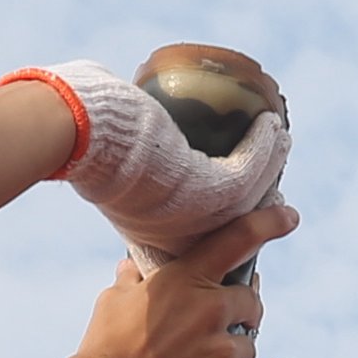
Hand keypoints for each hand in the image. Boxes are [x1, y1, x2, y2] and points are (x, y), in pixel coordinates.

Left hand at [26, 53, 289, 260]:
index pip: (203, 236)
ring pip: (248, 192)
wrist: (79, 133)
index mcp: (152, 236)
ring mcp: (192, 219)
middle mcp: (176, 236)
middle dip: (262, 195)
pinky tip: (271, 126)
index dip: (233, 215)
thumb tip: (134, 121)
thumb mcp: (111, 155)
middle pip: (235, 221)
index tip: (252, 194)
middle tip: (275, 168)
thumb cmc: (85, 137)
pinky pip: (248, 171)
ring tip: (278, 136)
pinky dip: (264, 147)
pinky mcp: (205, 191)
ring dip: (270, 161)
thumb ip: (126, 154)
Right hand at [54, 216, 300, 357]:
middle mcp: (211, 309)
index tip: (289, 217)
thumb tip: (130, 267)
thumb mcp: (113, 300)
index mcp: (187, 279)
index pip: (240, 239)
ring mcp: (223, 350)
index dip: (269, 223)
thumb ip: (131, 280)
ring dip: (238, 350)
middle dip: (242, 310)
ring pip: (251, 342)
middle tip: (224, 323)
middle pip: (250, 301)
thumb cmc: (104, 348)